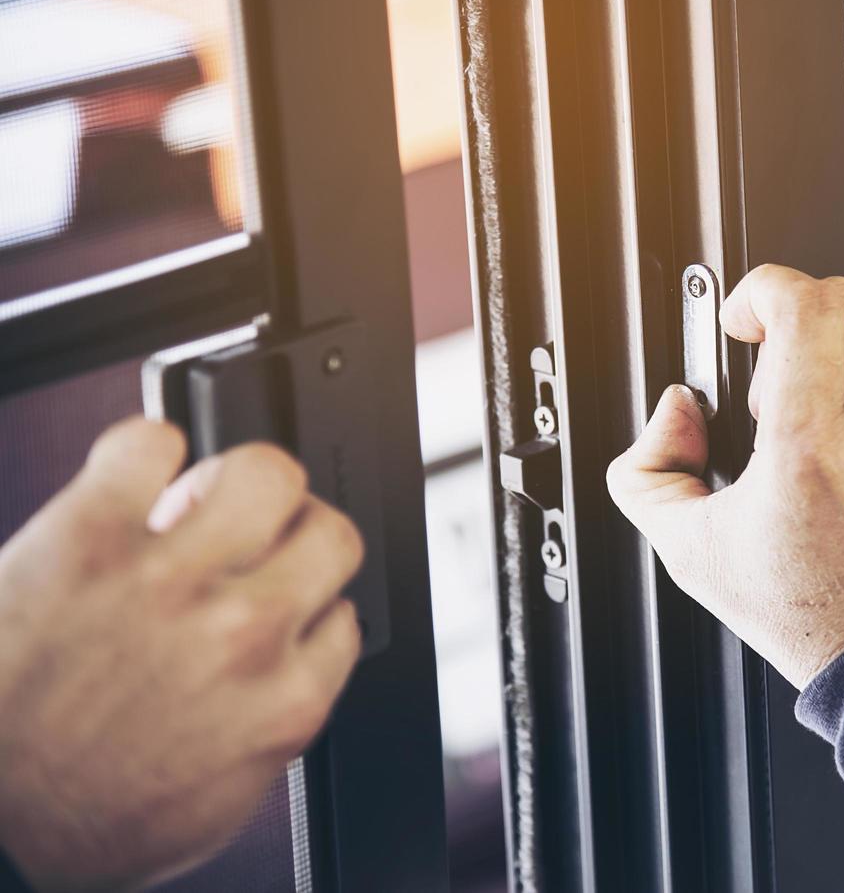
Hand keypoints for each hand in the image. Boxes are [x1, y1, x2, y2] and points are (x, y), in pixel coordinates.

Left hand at [0, 418, 363, 891]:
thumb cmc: (78, 822)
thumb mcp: (219, 794)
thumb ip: (272, 719)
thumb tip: (289, 668)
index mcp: (283, 701)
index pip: (344, 616)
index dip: (305, 606)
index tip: (273, 605)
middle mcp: (245, 633)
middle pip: (331, 532)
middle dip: (292, 535)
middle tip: (249, 544)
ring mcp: (171, 579)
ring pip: (266, 471)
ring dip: (236, 481)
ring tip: (195, 503)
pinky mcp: (90, 535)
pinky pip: (149, 443)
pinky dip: (145, 450)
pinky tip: (130, 482)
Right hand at [607, 265, 843, 687]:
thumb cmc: (820, 616)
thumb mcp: (696, 555)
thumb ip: (652, 471)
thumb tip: (677, 412)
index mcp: (812, 447)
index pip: (800, 305)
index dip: (761, 291)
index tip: (743, 317)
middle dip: (799, 316)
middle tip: (776, 369)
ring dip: (843, 365)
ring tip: (825, 437)